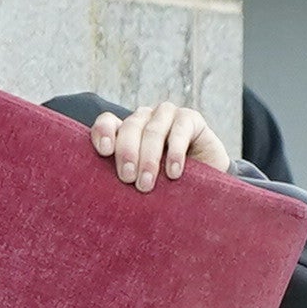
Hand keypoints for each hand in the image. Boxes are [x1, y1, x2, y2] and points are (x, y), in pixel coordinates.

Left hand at [86, 101, 232, 193]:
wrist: (206, 191)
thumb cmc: (165, 190)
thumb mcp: (139, 183)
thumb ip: (124, 177)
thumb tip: (100, 191)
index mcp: (126, 132)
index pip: (108, 123)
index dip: (103, 132)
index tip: (104, 152)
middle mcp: (144, 119)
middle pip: (130, 127)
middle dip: (128, 154)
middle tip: (128, 179)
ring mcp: (167, 116)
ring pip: (152, 130)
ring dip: (149, 157)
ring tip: (147, 184)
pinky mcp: (191, 119)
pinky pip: (180, 129)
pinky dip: (175, 152)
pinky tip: (173, 172)